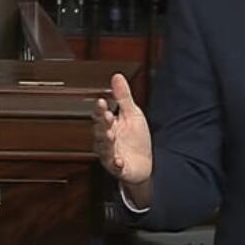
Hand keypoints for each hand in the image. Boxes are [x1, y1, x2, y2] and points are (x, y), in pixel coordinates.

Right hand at [93, 73, 153, 202]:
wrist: (144, 164)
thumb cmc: (136, 139)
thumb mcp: (132, 114)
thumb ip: (123, 97)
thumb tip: (117, 76)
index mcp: (110, 125)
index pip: (101, 115)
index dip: (101, 109)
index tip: (102, 101)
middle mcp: (106, 139)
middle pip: (100, 130)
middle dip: (103, 124)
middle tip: (107, 117)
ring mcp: (110, 154)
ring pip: (104, 147)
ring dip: (106, 141)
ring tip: (110, 135)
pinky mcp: (118, 167)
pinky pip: (115, 166)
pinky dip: (116, 163)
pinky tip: (118, 161)